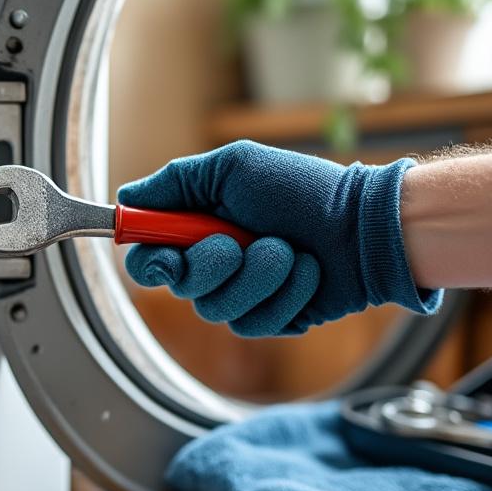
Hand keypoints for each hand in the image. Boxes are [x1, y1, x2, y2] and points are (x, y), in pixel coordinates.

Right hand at [121, 140, 439, 336]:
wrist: (365, 227)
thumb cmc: (304, 191)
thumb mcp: (234, 166)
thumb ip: (176, 182)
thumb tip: (127, 199)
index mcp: (198, 227)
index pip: (149, 259)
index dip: (152, 263)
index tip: (170, 255)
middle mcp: (215, 264)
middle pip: (182, 287)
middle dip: (215, 263)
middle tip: (244, 240)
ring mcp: (243, 294)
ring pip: (218, 309)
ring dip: (260, 276)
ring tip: (291, 251)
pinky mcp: (272, 319)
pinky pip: (255, 324)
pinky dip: (285, 295)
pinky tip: (307, 273)